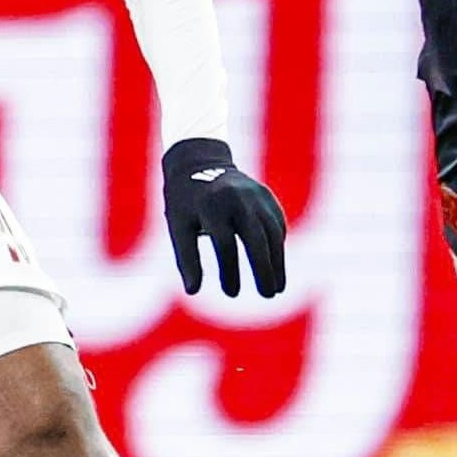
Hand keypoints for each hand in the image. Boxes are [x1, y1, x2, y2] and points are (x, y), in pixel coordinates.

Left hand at [162, 138, 287, 297]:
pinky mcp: (266, 195)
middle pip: (256, 237)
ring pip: (273, 232)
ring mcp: (255, 195)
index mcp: (211, 205)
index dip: (229, 270)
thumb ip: (186, 257)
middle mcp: (237, 198)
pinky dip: (278, 245)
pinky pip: (276, 223)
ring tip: (277, 287)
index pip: (224, 243)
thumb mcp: (178, 226)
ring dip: (277, 261)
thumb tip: (192, 291)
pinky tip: (277, 264)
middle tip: (267, 295)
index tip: (230, 293)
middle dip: (264, 268)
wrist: (198, 161)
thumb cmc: (184, 202)